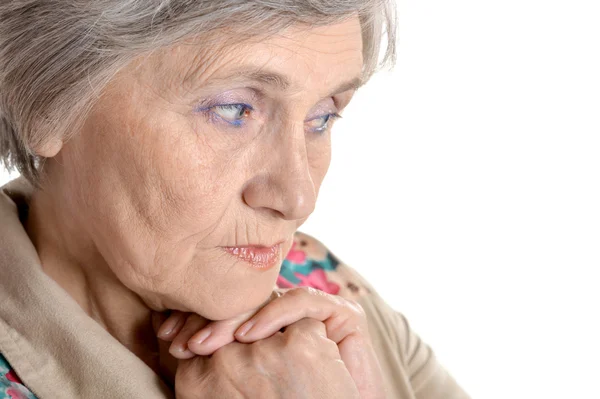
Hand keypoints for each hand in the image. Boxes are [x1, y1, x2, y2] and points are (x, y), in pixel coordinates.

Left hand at [166, 318, 361, 398]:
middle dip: (207, 318)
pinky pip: (301, 301)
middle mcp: (289, 316)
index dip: (197, 319)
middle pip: (244, 302)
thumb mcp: (241, 387)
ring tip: (206, 344)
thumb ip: (215, 367)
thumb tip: (172, 346)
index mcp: (268, 328)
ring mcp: (314, 314)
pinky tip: (248, 337)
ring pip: (268, 298)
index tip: (168, 336)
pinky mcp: (340, 314)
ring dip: (232, 317)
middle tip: (182, 342)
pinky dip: (272, 315)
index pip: (230, 311)